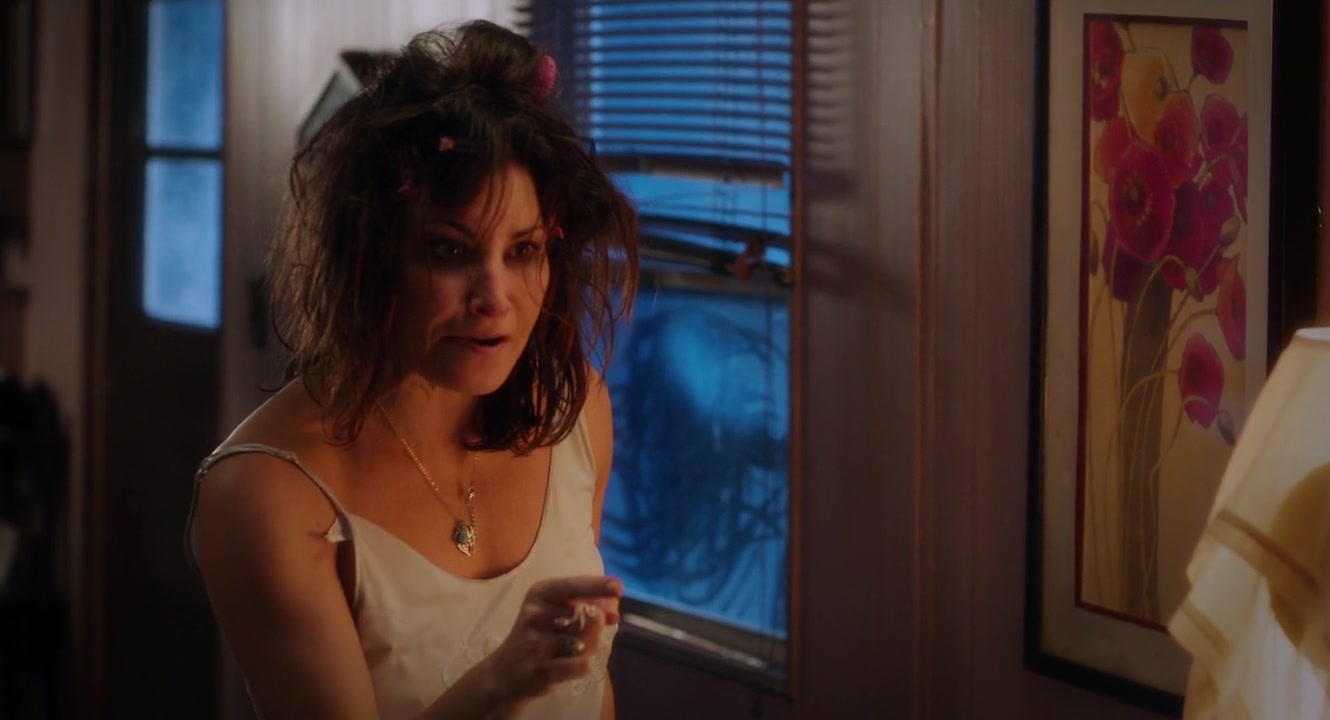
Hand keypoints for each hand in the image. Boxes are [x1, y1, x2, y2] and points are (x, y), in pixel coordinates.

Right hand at [480, 576, 622, 710]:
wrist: (505, 673)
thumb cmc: (538, 636)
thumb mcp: (555, 612)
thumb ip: (585, 606)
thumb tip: (614, 611)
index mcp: (539, 594)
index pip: (573, 587)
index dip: (598, 586)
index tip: (619, 588)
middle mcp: (535, 615)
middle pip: (589, 617)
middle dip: (597, 627)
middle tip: (585, 633)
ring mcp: (536, 643)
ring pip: (588, 643)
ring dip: (588, 649)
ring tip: (569, 652)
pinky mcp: (540, 669)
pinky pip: (582, 665)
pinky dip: (582, 666)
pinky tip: (567, 666)